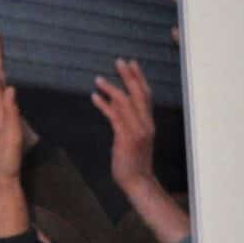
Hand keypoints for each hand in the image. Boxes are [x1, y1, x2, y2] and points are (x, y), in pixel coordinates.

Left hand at [92, 58, 157, 191]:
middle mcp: (145, 123)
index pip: (146, 95)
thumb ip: (128, 124)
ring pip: (126, 103)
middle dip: (129, 76)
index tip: (132, 64)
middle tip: (119, 61)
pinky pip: (115, 117)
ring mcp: (137, 130)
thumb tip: (117, 109)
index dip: (139, 79)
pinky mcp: (126, 138)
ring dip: (111, 88)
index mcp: (148, 122)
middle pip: (139, 93)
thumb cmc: (133, 163)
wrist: (137, 181)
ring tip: (98, 78)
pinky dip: (104, 105)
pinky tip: (94, 97)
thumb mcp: (133, 140)